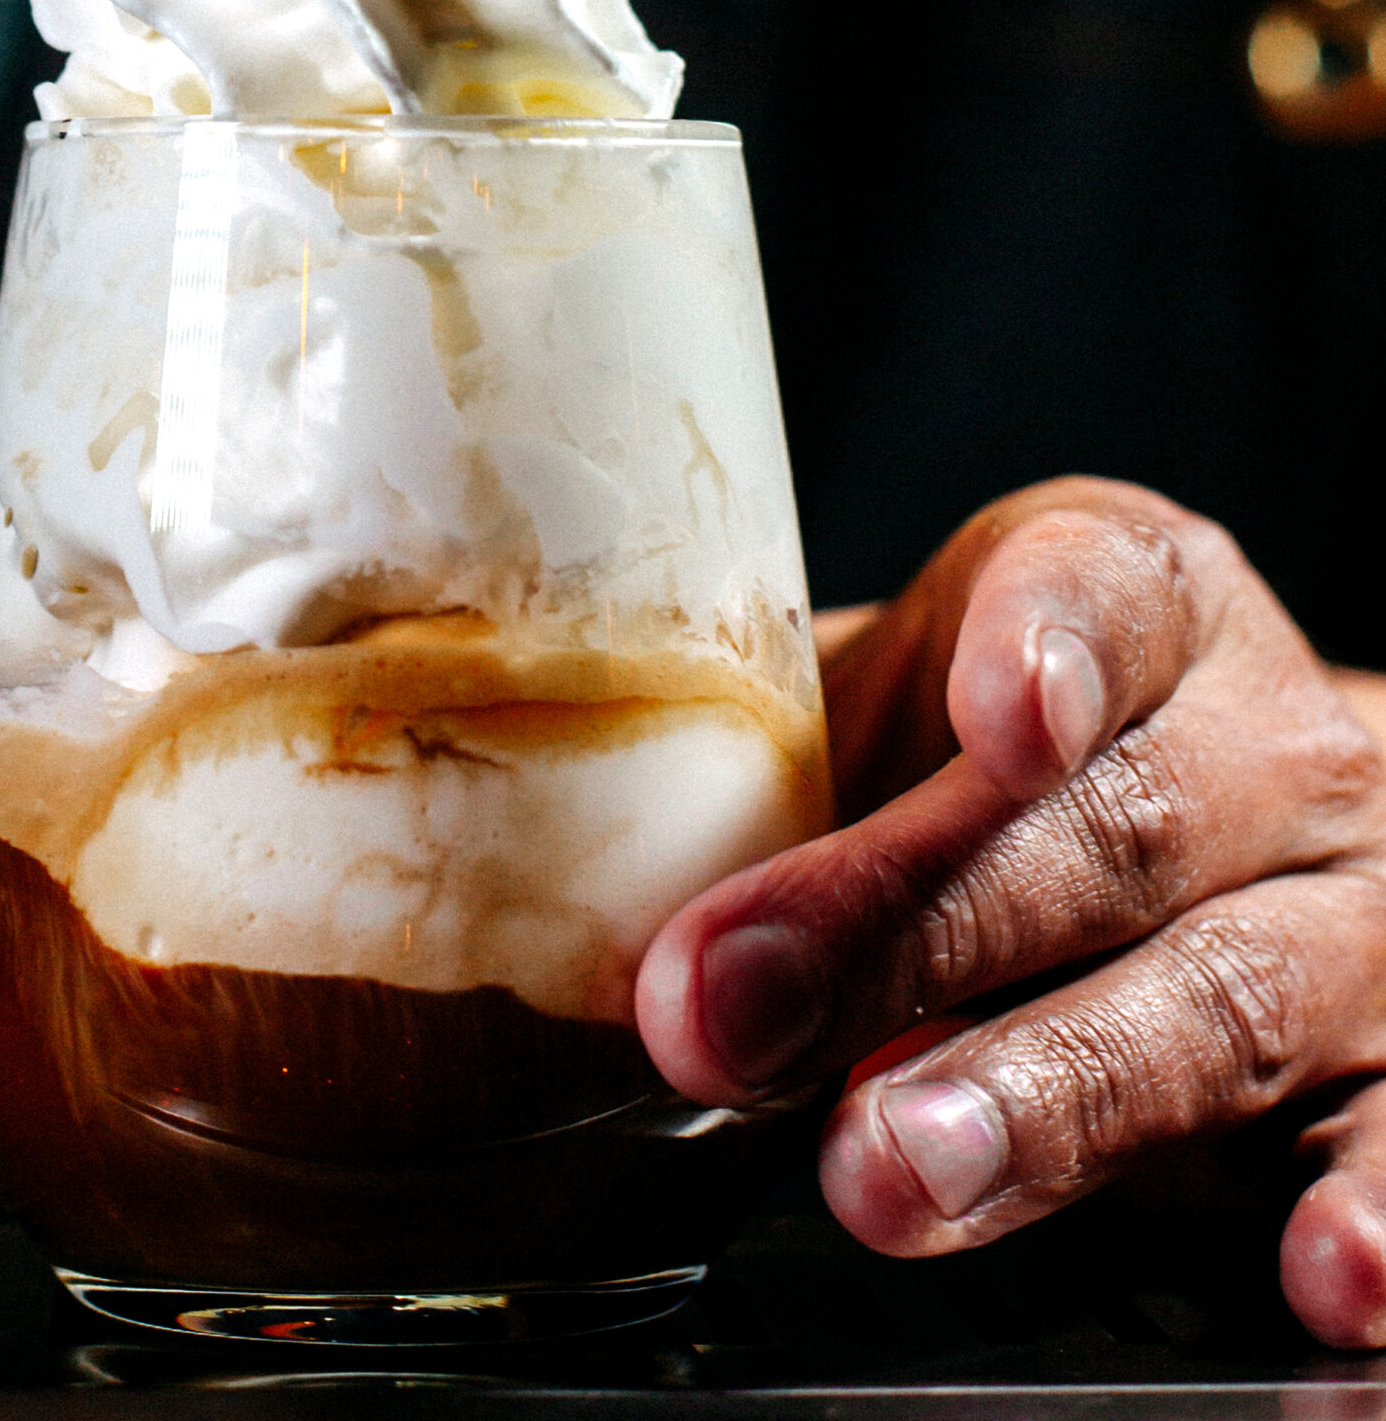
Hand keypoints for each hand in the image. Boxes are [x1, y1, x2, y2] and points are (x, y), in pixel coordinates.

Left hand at [634, 478, 1385, 1348]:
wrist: (1258, 834)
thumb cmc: (1024, 769)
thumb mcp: (914, 716)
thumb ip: (790, 773)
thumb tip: (573, 909)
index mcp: (1146, 603)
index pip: (1100, 592)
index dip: (1044, 647)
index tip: (991, 718)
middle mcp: (1273, 746)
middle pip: (1111, 828)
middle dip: (907, 930)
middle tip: (733, 1017)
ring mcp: (1360, 915)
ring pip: (1222, 998)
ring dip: (1051, 1094)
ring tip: (891, 1165)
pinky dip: (1372, 1223)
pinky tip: (1321, 1285)